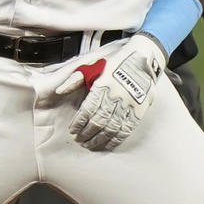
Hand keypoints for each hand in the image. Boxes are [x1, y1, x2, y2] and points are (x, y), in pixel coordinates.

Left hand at [55, 34, 165, 151]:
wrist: (144, 58)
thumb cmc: (117, 62)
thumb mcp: (95, 66)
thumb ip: (76, 79)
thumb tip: (59, 90)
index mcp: (103, 85)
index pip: (87, 110)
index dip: (79, 123)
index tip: (73, 130)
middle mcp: (115, 96)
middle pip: (98, 122)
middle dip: (86, 133)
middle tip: (79, 140)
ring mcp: (129, 105)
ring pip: (111, 128)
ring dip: (99, 139)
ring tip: (90, 145)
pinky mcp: (139, 110)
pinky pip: (127, 129)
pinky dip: (117, 139)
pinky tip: (108, 144)